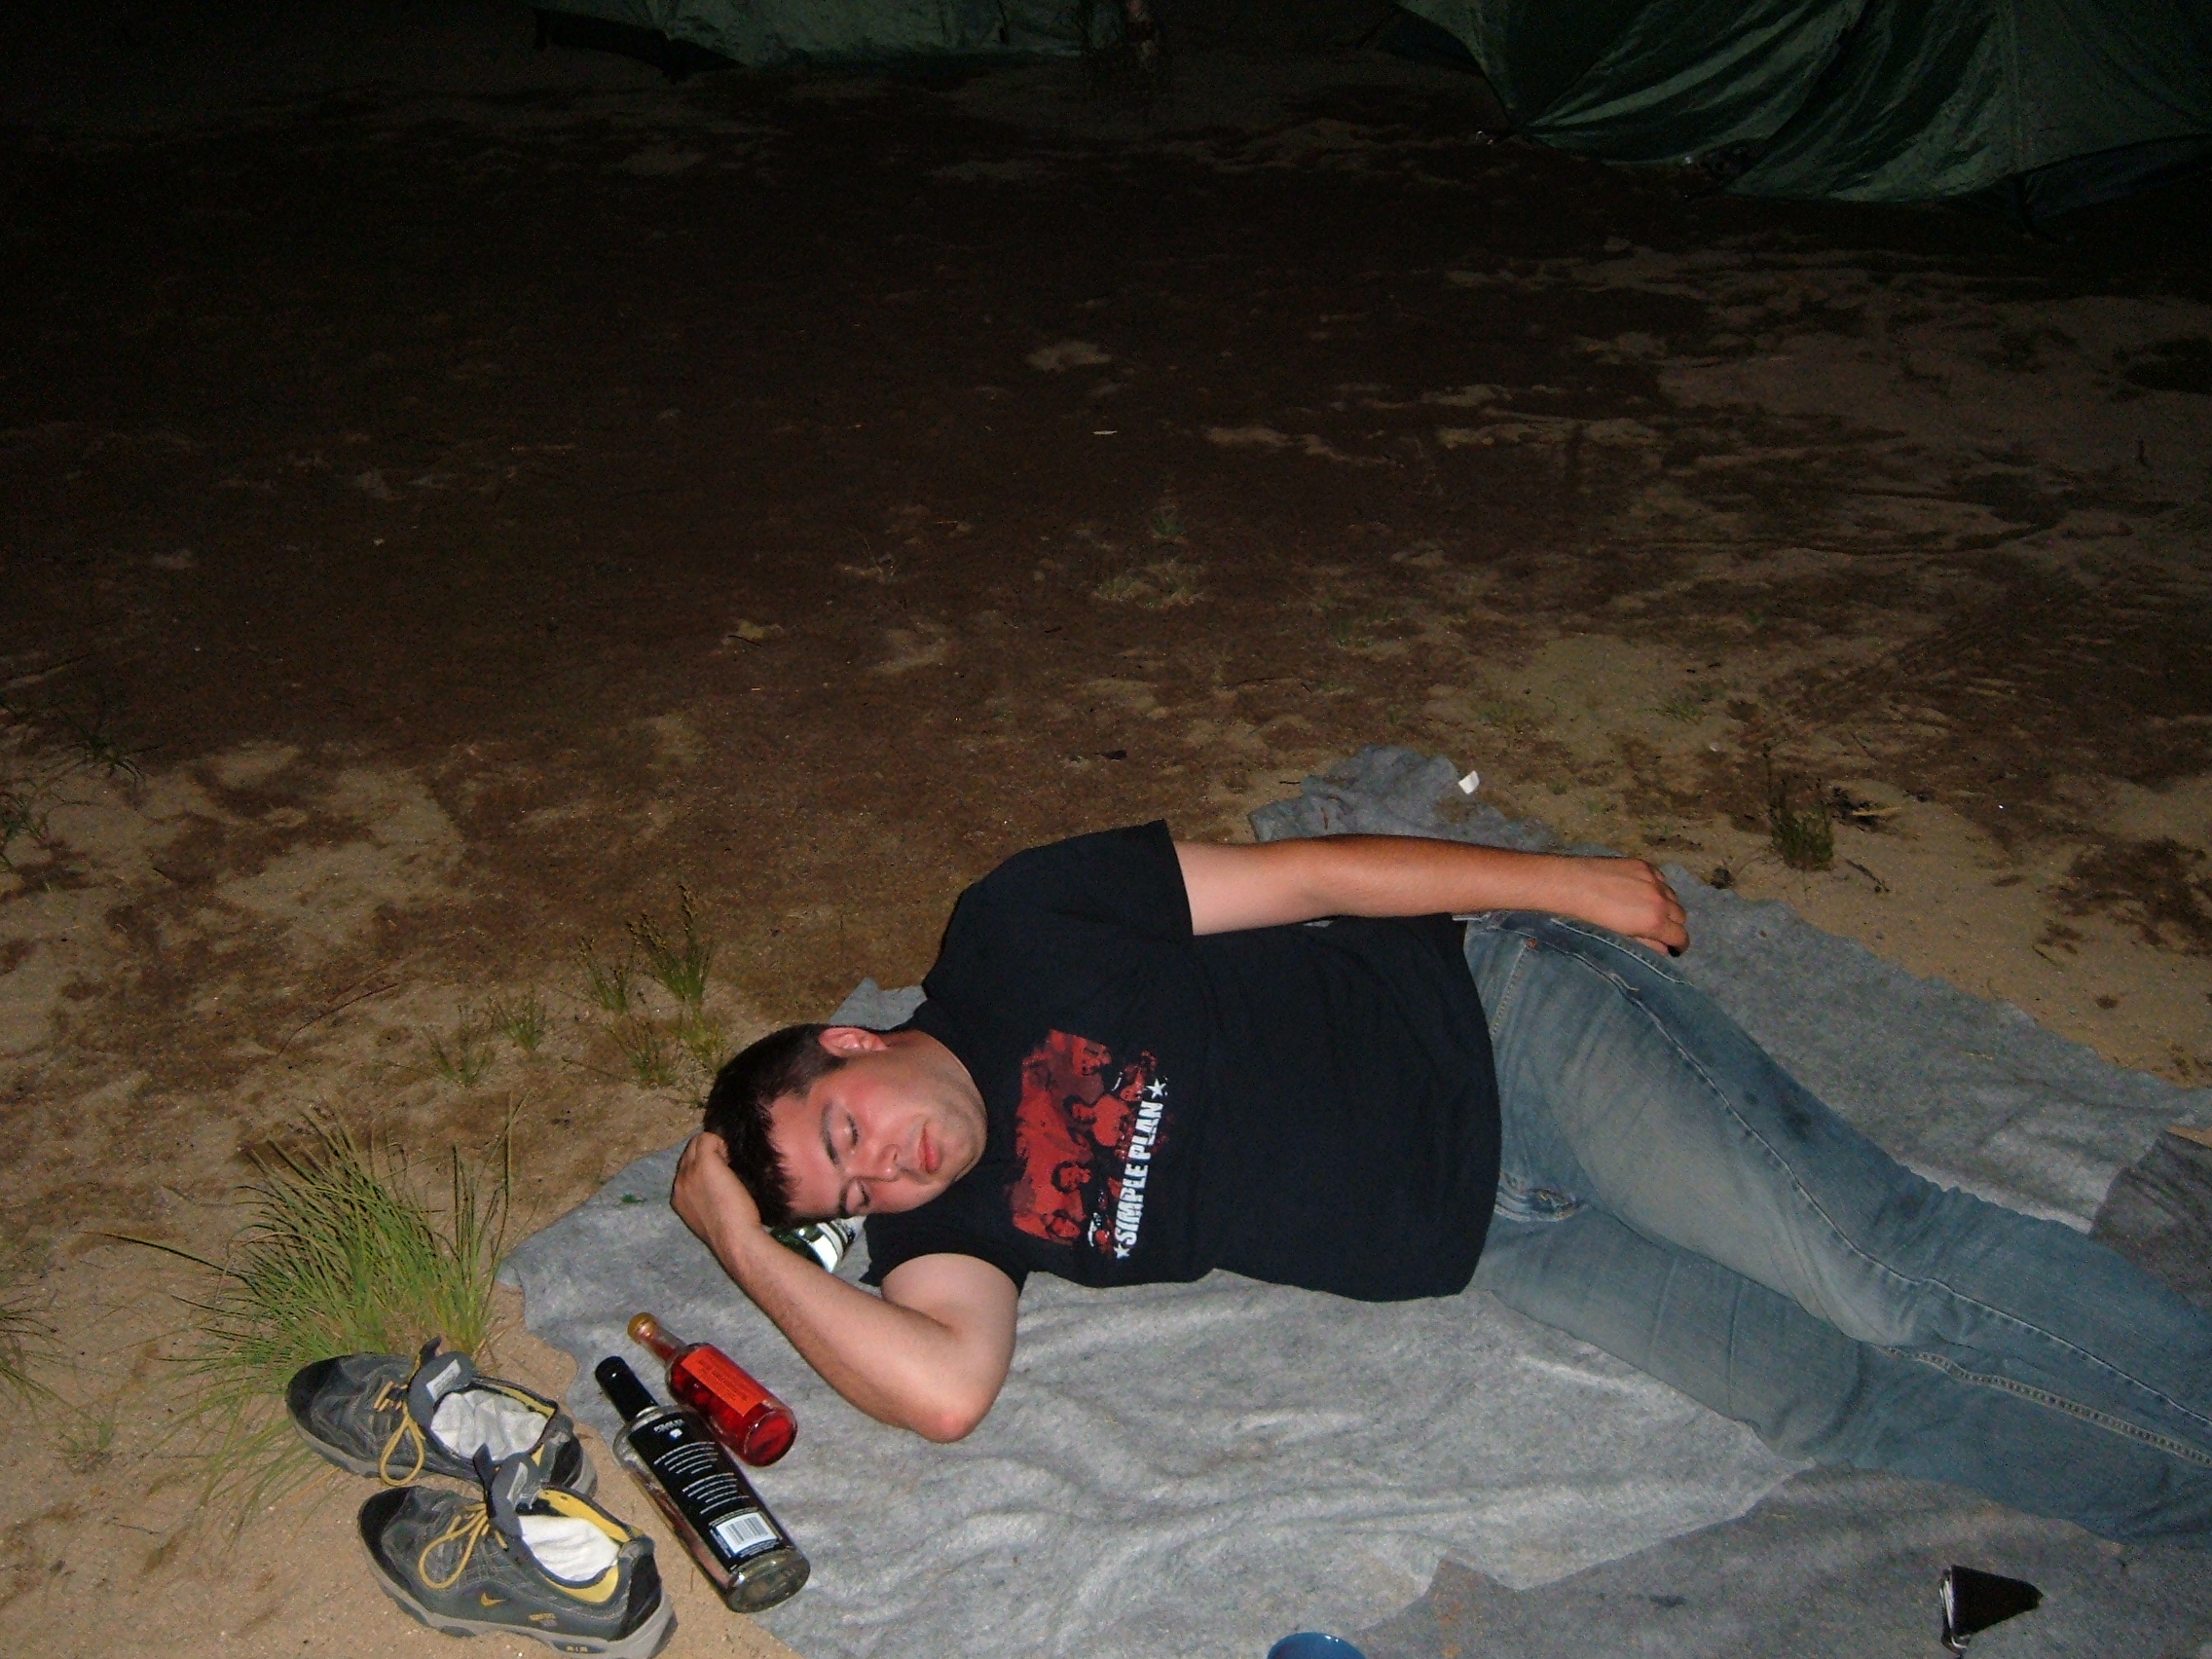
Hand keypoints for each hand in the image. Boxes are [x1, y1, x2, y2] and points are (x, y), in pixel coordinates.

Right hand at [671, 1131, 760, 1256]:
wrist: (734, 1239)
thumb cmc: (731, 1232)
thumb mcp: (710, 1215)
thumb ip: (706, 1198)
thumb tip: (717, 1184)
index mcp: (679, 1197)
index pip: (686, 1168)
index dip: (704, 1165)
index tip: (722, 1173)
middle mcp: (679, 1182)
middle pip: (689, 1152)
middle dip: (708, 1153)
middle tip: (728, 1166)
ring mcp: (688, 1171)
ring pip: (697, 1142)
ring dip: (714, 1148)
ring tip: (730, 1164)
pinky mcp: (704, 1163)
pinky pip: (708, 1138)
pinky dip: (721, 1143)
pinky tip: (732, 1159)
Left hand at [1553, 856, 1688, 955]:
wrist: (1573, 885)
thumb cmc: (1592, 919)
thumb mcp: (1622, 938)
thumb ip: (1647, 944)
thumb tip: (1665, 949)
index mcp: (1655, 921)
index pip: (1681, 936)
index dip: (1680, 944)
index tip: (1675, 947)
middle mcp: (1660, 900)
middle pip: (1681, 916)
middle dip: (1673, 924)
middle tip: (1659, 927)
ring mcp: (1653, 879)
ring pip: (1673, 895)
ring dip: (1666, 904)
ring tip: (1649, 907)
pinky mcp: (1644, 865)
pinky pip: (1661, 878)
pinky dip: (1657, 886)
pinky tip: (1642, 889)